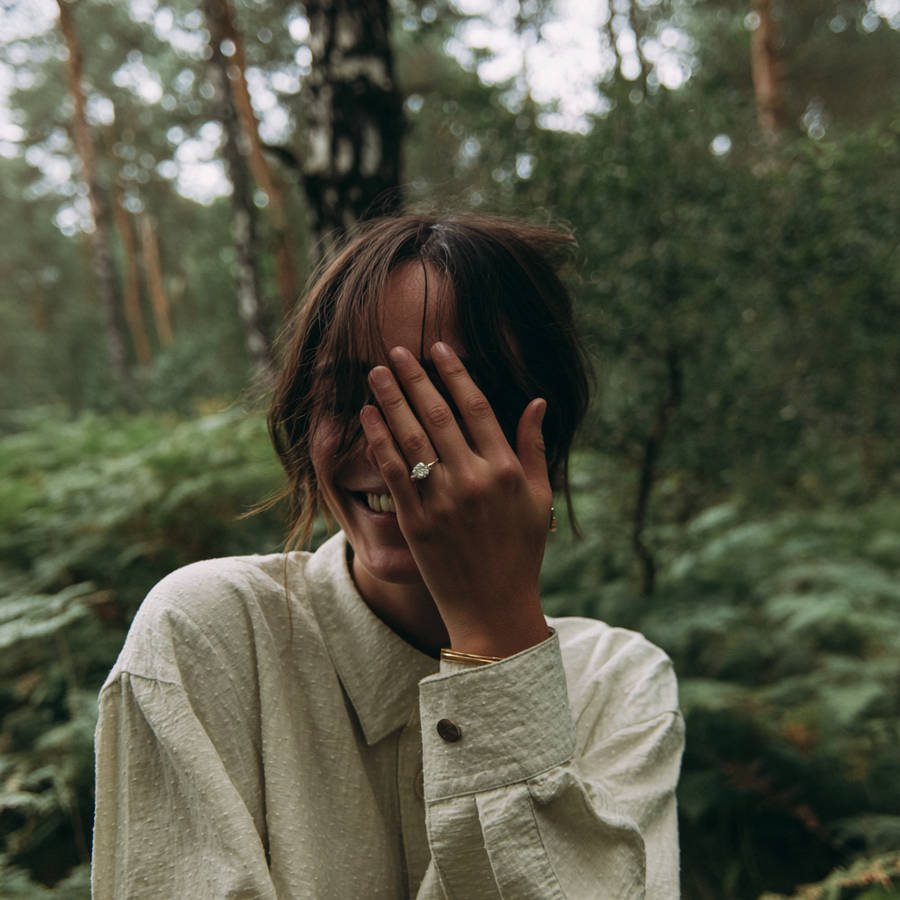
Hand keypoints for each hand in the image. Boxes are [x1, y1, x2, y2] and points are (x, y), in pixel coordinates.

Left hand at [359, 341, 551, 657]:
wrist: (494, 608)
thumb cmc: (520, 552)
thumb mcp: (539, 499)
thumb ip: (534, 447)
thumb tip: (535, 401)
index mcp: (507, 471)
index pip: (477, 408)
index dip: (455, 374)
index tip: (438, 348)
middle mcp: (474, 481)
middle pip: (439, 416)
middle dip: (415, 379)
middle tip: (395, 350)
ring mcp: (443, 502)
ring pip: (412, 439)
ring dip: (391, 401)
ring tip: (376, 373)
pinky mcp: (417, 523)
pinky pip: (394, 473)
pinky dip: (379, 442)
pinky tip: (368, 417)